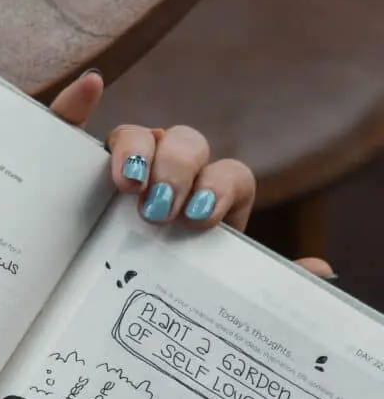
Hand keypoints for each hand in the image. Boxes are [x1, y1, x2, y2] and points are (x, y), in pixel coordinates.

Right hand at [47, 73, 335, 281]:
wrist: (119, 311)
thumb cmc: (171, 295)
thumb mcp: (217, 292)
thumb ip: (265, 281)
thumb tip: (322, 270)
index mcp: (211, 201)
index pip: (229, 173)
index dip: (219, 186)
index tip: (201, 217)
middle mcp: (171, 175)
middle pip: (186, 144)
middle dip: (177, 169)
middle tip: (160, 208)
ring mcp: (126, 170)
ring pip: (137, 134)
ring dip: (135, 148)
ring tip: (126, 184)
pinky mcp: (79, 173)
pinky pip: (75, 129)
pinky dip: (77, 105)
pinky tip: (91, 86)